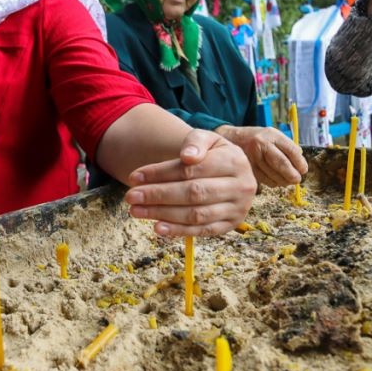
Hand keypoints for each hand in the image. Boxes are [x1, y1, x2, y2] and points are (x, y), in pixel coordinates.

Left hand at [124, 129, 256, 235]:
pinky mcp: (230, 225)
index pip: (191, 170)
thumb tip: (187, 157)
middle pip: (193, 193)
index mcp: (234, 161)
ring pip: (196, 214)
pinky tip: (157, 228)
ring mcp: (237, 208)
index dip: (160, 174)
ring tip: (136, 211)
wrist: (232, 170)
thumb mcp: (208, 139)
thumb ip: (195, 142)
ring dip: (163, 214)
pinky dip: (178, 231)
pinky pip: (202, 231)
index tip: (134, 177)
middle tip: (130, 197)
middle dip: (158, 195)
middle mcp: (241, 187)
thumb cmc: (214, 153)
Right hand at [216, 125, 306, 186]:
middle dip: (292, 174)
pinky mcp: (247, 167)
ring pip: (272, 174)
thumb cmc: (258, 139)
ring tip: (287, 181)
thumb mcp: (273, 135)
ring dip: (283, 181)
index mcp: (271, 135)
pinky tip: (276, 180)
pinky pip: (263, 179)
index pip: (291, 150)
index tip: (304, 170)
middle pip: (281, 163)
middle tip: (297, 180)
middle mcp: (261, 144)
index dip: (300, 162)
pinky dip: (273, 182)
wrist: (232, 139)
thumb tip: (300, 164)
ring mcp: (252, 156)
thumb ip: (287, 147)